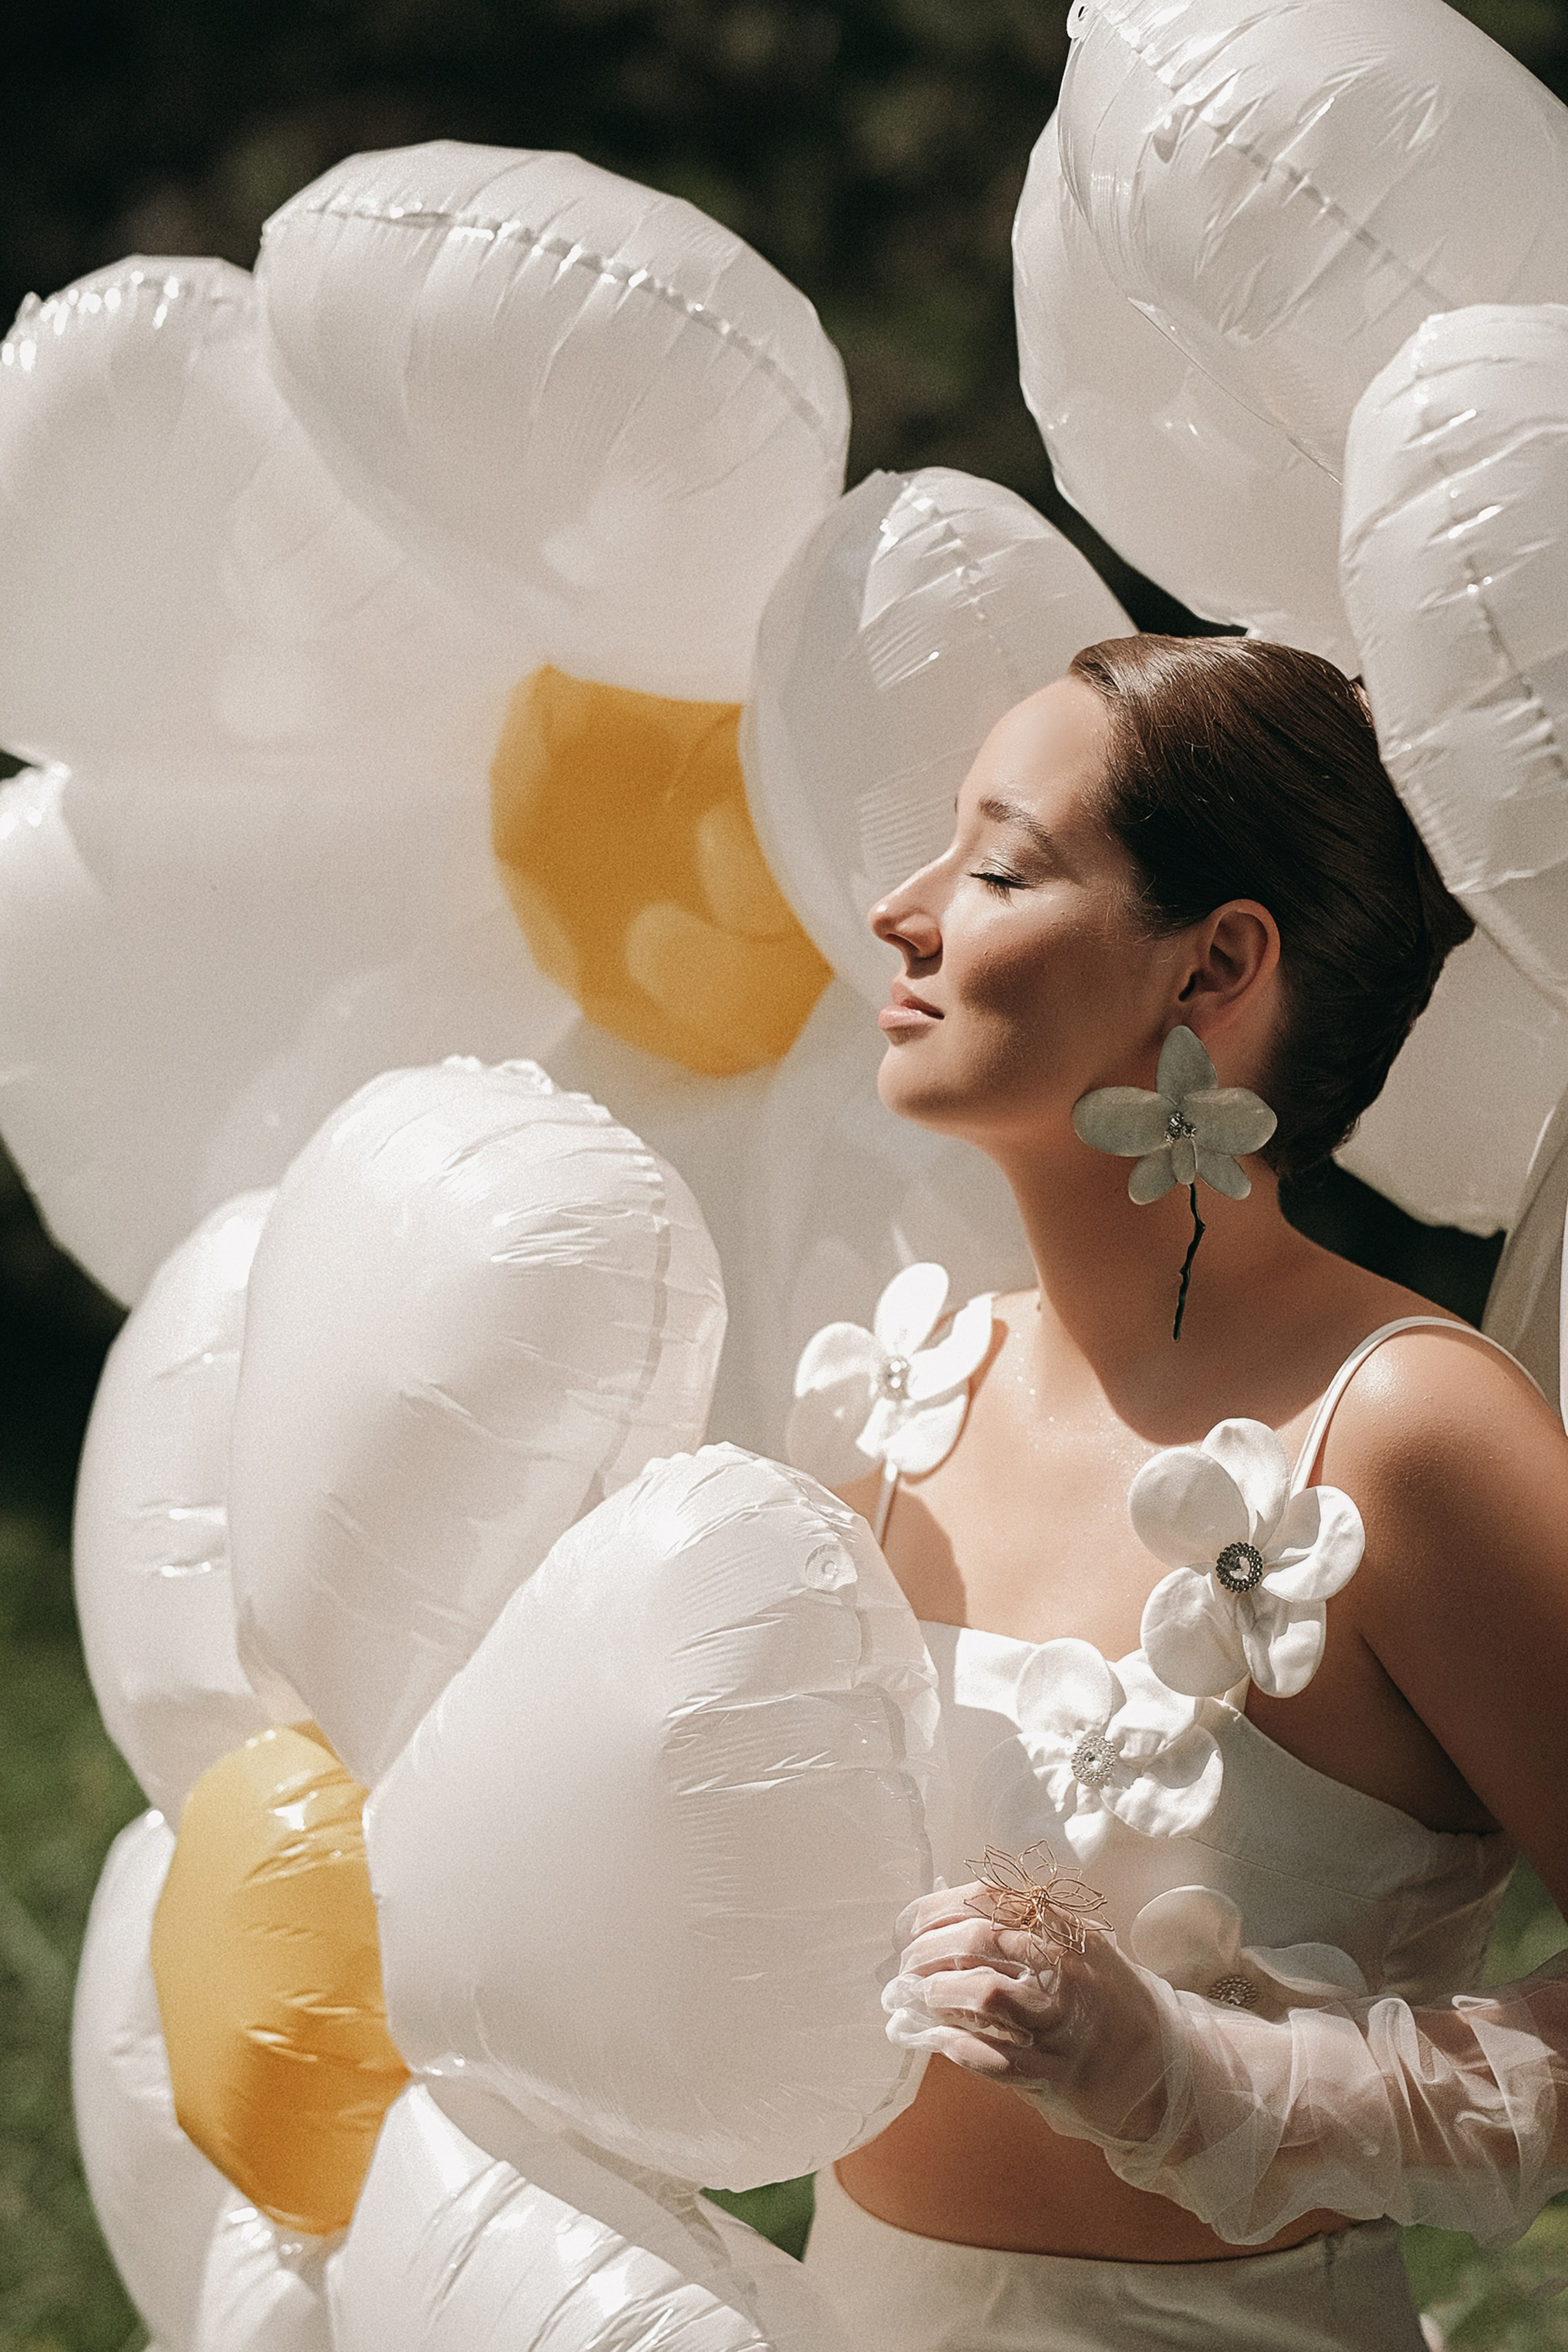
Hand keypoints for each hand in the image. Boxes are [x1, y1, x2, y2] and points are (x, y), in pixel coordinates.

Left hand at [883, 1879, 1167, 2129]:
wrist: (1166, 2073)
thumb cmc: (1112, 2007)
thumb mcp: (1086, 1951)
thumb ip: (1035, 1931)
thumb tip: (956, 1914)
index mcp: (1070, 1933)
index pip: (990, 1900)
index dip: (938, 1908)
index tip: (912, 1923)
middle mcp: (1067, 1971)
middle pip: (977, 1940)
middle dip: (926, 1950)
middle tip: (907, 1964)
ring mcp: (1063, 2025)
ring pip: (984, 1994)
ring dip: (938, 1994)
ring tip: (922, 1998)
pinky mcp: (1058, 2076)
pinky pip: (996, 2058)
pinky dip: (958, 2046)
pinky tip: (939, 2039)